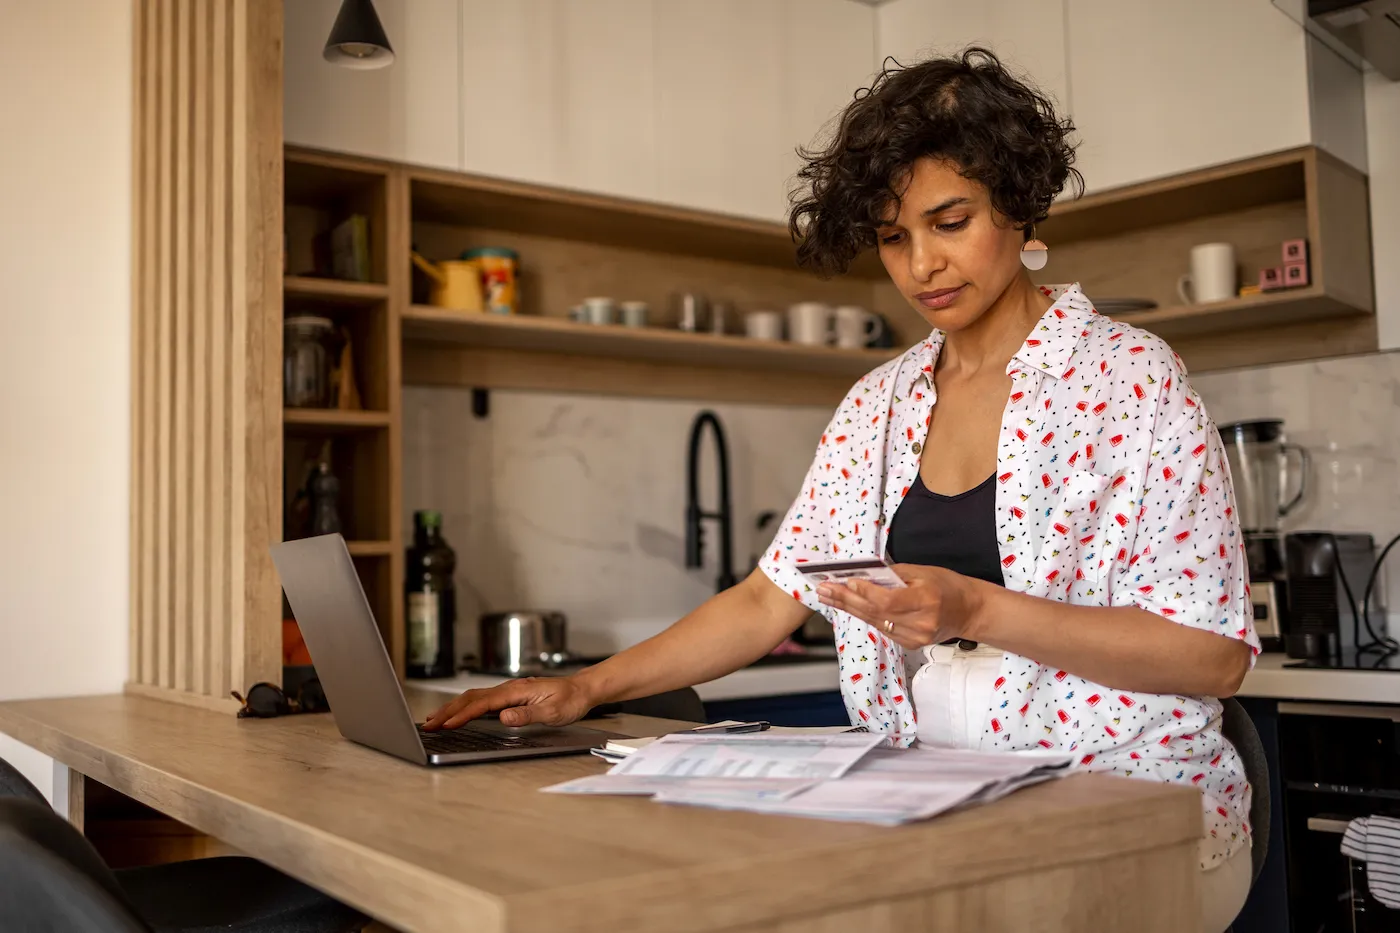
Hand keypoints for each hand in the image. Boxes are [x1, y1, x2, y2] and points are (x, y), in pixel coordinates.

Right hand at [422, 676, 593, 730]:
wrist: (581, 689)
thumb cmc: (569, 700)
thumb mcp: (553, 712)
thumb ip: (527, 714)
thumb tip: (503, 717)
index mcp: (516, 691)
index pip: (483, 703)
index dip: (463, 714)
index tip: (447, 725)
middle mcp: (509, 688)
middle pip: (471, 698)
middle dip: (448, 711)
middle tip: (428, 724)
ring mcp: (508, 691)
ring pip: (473, 697)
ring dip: (452, 708)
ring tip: (434, 719)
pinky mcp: (509, 695)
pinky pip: (481, 700)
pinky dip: (464, 706)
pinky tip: (458, 713)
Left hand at [815, 563, 988, 650]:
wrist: (970, 612)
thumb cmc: (948, 585)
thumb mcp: (924, 572)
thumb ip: (895, 575)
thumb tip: (864, 574)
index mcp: (926, 602)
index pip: (888, 601)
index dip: (865, 592)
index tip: (845, 581)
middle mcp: (920, 624)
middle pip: (875, 613)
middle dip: (845, 599)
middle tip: (822, 588)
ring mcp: (915, 637)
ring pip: (875, 622)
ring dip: (848, 608)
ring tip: (826, 595)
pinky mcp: (911, 644)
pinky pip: (882, 628)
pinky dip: (864, 615)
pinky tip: (847, 605)